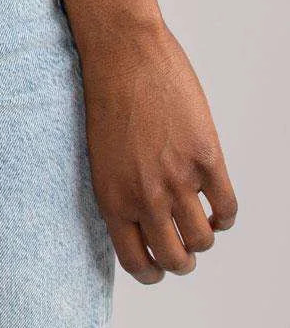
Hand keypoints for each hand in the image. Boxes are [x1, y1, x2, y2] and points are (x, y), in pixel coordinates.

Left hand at [80, 20, 237, 282]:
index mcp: (111, 198)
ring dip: (206, 238)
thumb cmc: (106, 99)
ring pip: (204, 238)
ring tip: (202, 225)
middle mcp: (144, 196)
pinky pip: (227, 206)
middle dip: (183, 260)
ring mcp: (178, 179)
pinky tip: (219, 208)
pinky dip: (226, 215)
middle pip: (175, 258)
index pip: (136, 261)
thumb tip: (142, 221)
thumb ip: (121, 192)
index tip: (159, 267)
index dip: (152, 272)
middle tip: (186, 251)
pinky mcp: (206, 157)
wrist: (123, 55)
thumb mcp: (101, 157)